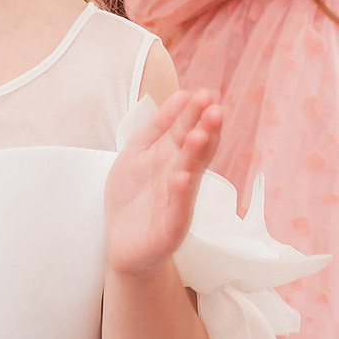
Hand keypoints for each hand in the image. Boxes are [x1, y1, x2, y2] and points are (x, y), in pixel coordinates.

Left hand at [104, 88, 222, 278]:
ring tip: (200, 136)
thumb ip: (158, 125)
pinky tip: (183, 178)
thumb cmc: (132, 197)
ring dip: (196, 156)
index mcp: (173, 157)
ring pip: (190, 175)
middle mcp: (181, 176)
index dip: (196, 114)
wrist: (123, 245)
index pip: (189, 130)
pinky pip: (178, 209)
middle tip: (214, 110)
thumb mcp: (138, 152)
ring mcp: (178, 202)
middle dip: (205, 130)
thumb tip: (182, 94)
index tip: (206, 94)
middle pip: (195, 150)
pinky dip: (181, 194)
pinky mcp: (171, 229)